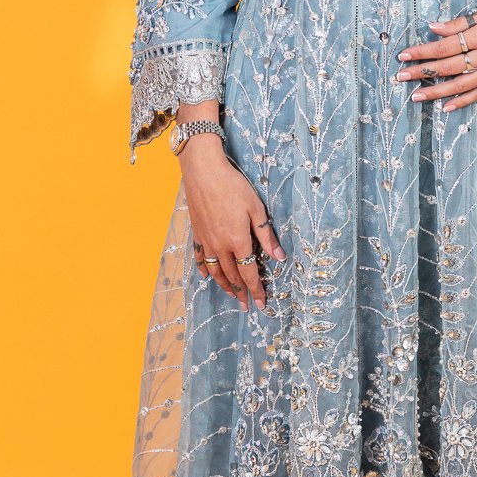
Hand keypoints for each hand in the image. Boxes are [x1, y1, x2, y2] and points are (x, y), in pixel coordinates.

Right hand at [178, 138, 284, 310]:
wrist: (203, 171)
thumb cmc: (233, 186)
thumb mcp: (256, 209)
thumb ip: (266, 236)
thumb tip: (279, 258)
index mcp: (238, 241)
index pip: (249, 273)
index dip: (256, 290)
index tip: (261, 303)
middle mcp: (220, 246)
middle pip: (232, 275)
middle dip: (241, 292)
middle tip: (247, 306)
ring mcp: (206, 241)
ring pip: (215, 270)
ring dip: (224, 285)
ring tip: (232, 295)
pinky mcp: (196, 233)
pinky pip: (199, 257)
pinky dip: (204, 268)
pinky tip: (206, 275)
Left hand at [395, 7, 476, 111]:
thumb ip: (460, 23)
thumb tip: (433, 28)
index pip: (445, 45)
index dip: (423, 51)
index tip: (404, 55)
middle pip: (448, 66)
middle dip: (423, 71)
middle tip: (401, 76)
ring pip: (460, 85)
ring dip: (436, 92)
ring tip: (416, 96)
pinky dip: (462, 102)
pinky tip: (446, 107)